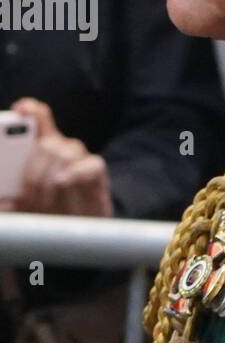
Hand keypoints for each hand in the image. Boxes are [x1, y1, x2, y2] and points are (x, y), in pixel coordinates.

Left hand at [0, 99, 112, 217]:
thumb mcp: (20, 203)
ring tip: (42, 200)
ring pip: (66, 153)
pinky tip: (61, 181)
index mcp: (40, 148)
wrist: (72, 232)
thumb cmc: (44, 212)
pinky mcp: (97, 177)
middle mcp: (62, 150)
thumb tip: (2, 202)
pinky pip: (92, 165)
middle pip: (48, 142)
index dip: (30, 110)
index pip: (39, 118)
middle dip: (33, 168)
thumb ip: (9, 197)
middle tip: (25, 192)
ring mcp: (81, 162)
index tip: (19, 111)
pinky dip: (76, 172)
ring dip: (49, 178)